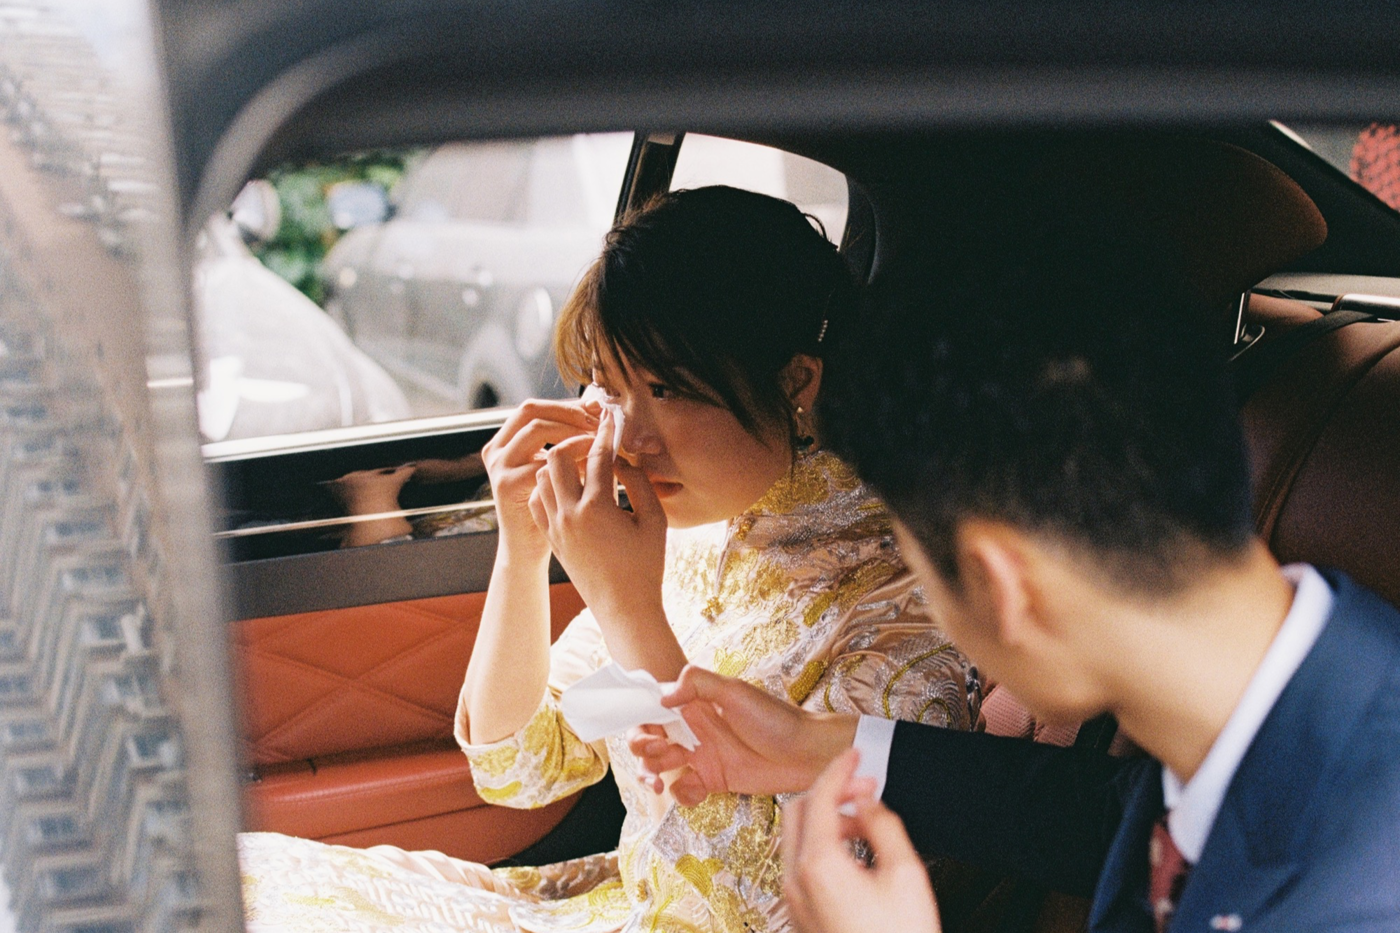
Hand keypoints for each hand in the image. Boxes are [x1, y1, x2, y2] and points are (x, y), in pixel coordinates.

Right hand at [480, 399, 598, 560]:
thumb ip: (572, 443)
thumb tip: (599, 412)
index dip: (567, 406)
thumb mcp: (560, 469)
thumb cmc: (552, 507)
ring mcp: (499, 466)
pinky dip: (569, 459)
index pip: (537, 407)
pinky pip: (541, 461)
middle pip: (532, 410)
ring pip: (536, 430)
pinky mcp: (506, 485)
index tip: (598, 411)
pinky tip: (590, 466)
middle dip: (569, 413)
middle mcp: (497, 449)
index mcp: (507, 441)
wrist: (530, 549)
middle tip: (599, 422)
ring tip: (597, 441)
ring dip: (571, 431)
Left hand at [529, 409, 669, 644]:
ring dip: (560, 465)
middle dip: (576, 443)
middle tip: (594, 441)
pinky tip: (569, 488)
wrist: (623, 609)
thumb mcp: (655, 521)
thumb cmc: (645, 566)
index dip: (607, 432)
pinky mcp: (551, 538)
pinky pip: (538, 500)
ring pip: (543, 477)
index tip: (612, 416)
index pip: (598, 455)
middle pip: (558, 458)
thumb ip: (640, 483)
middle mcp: (569, 514)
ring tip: (582, 463)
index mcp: (597, 507)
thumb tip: (622, 459)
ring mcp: (555, 527)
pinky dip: (549, 487)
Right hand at [627, 665, 857, 805]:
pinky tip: (696, 791)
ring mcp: (702, 755)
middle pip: (649, 737)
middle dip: (641, 746)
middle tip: (656, 752)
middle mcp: (694, 728)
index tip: (646, 730)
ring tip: (660, 779)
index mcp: (695, 703)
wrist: (807, 755)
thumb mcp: (736, 692)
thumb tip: (663, 696)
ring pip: (659, 765)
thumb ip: (698, 683)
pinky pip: (684, 789)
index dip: (640, 718)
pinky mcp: (713, 781)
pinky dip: (682, 793)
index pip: (653, 707)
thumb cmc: (776, 719)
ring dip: (651, 772)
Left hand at [782, 750, 941, 932]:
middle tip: (864, 787)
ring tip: (867, 823)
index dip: (840, 769)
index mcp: (818, 864)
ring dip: (826, 820)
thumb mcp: (906, 874)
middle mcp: (795, 880)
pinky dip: (822, 845)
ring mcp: (793, 900)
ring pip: (796, 838)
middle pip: (796, 811)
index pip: (819, 796)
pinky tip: (855, 852)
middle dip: (829, 793)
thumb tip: (867, 801)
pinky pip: (801, 865)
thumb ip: (883, 824)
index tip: (855, 753)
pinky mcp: (799, 915)